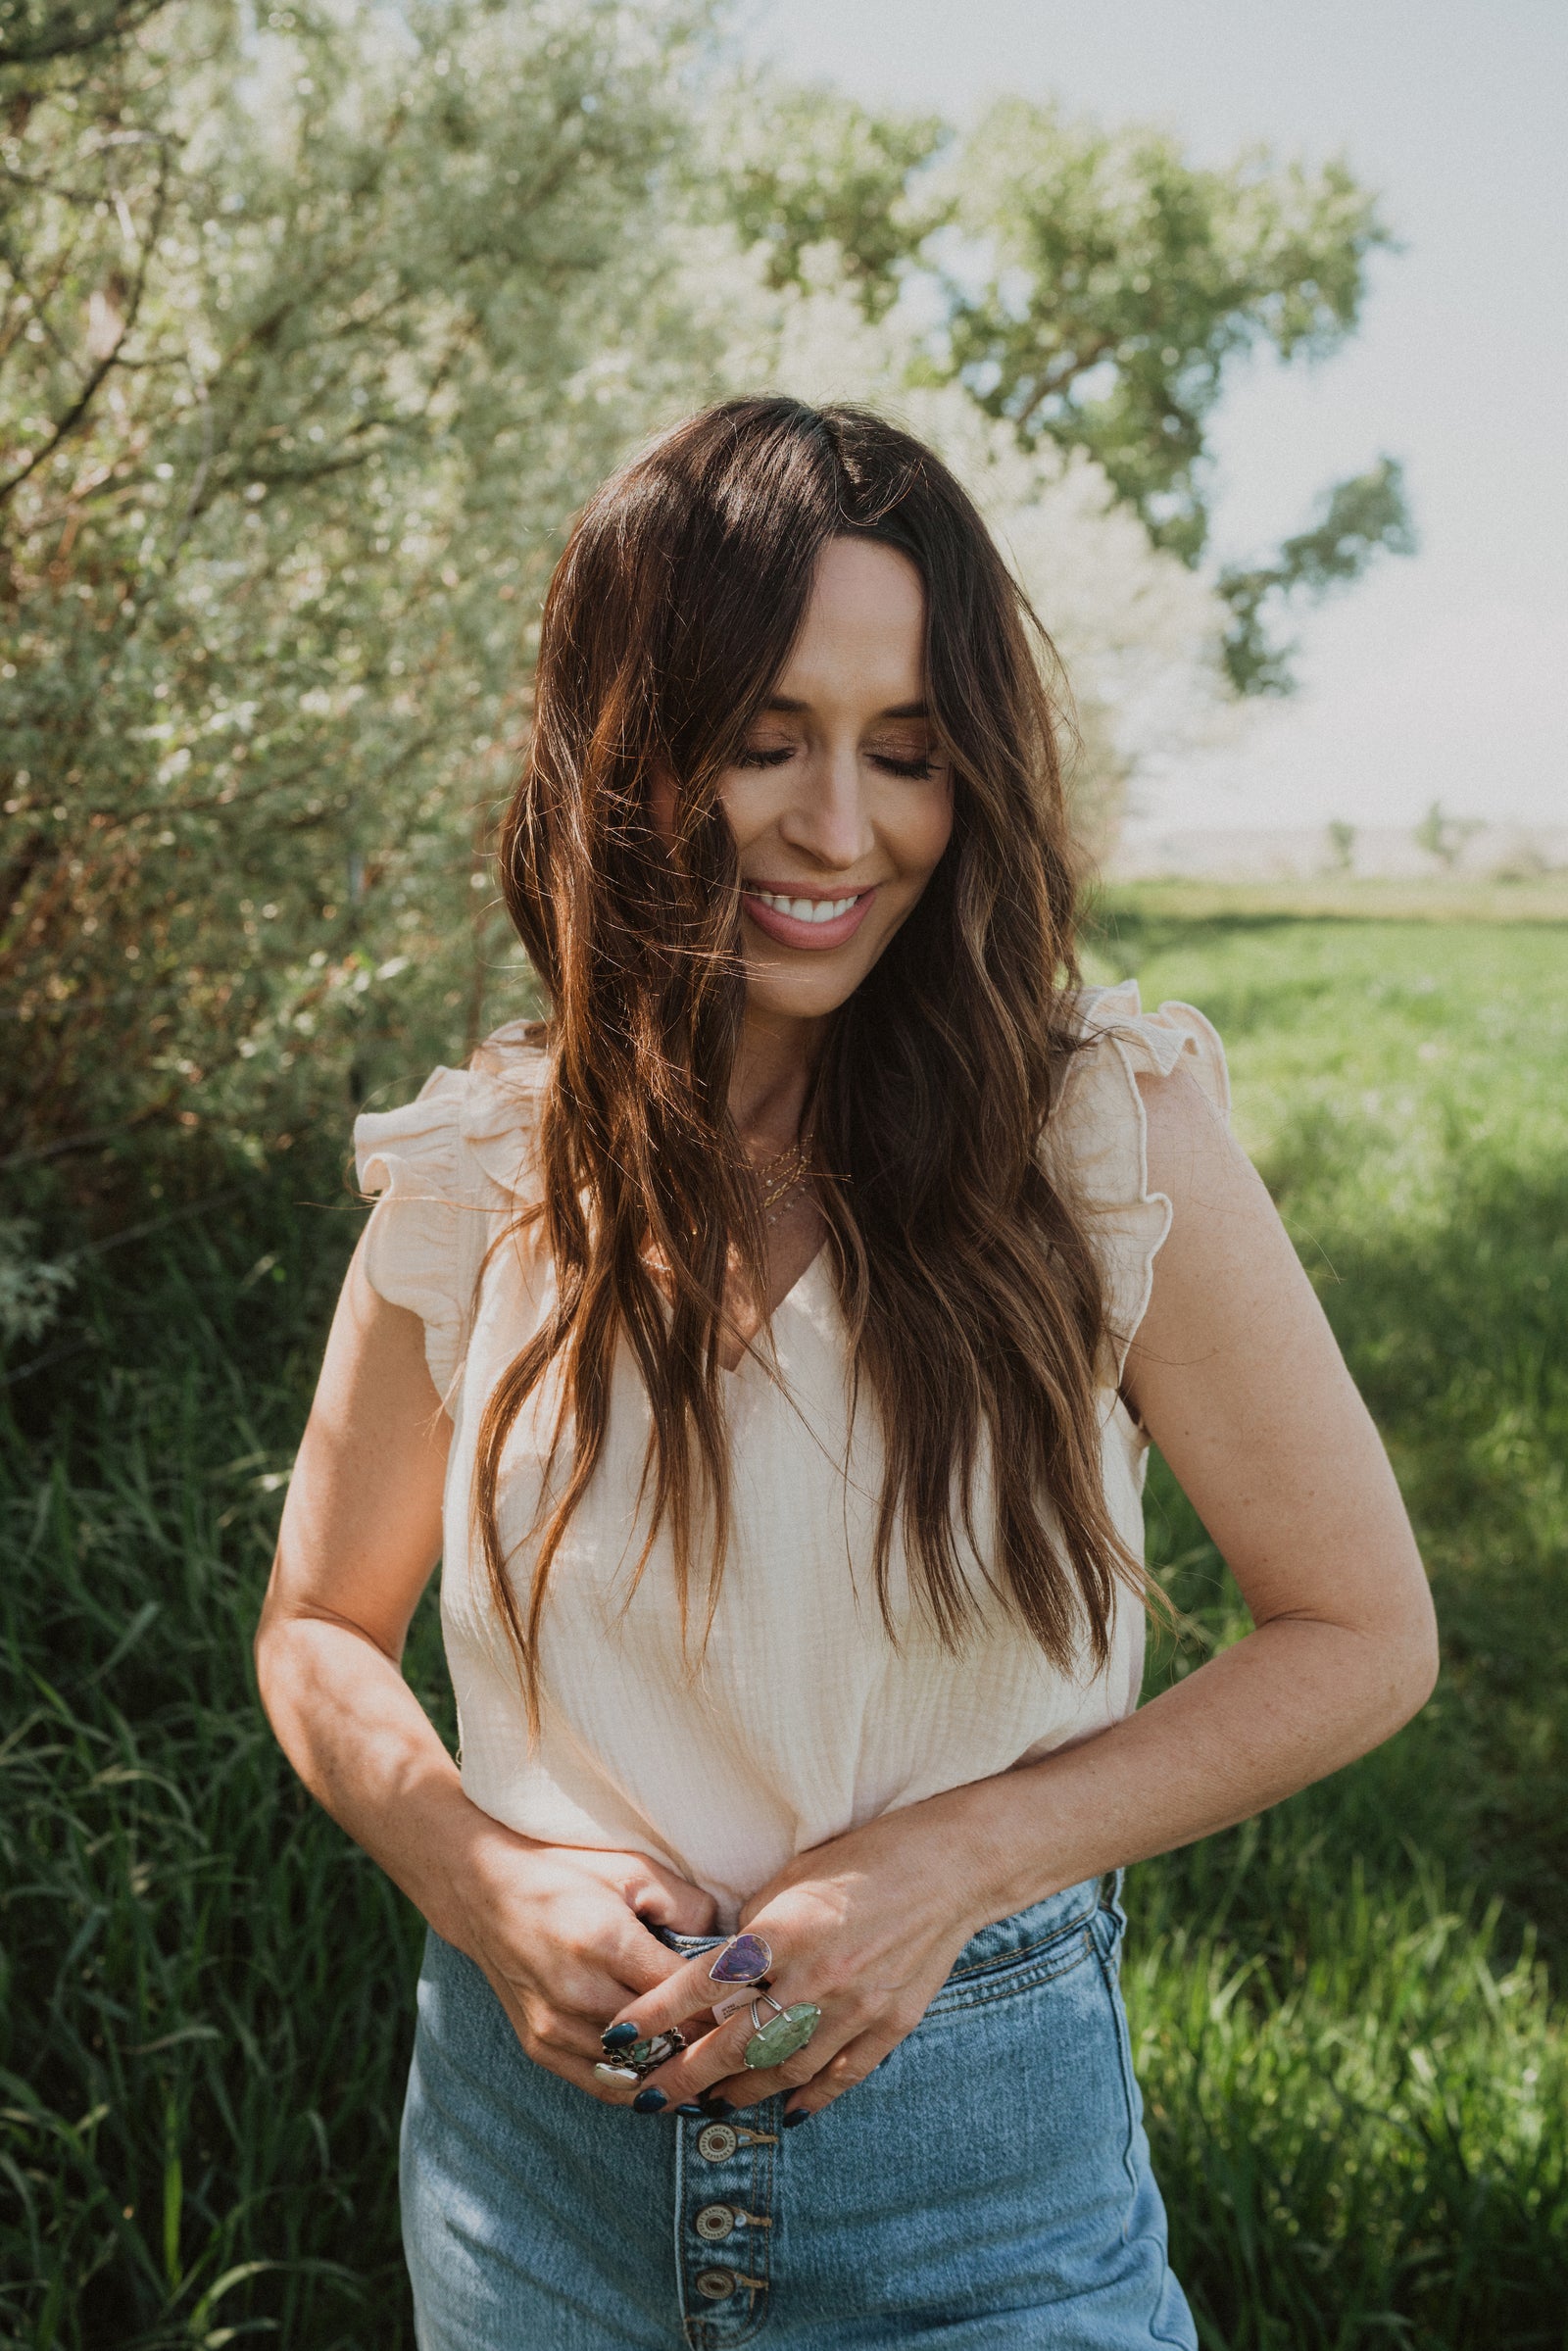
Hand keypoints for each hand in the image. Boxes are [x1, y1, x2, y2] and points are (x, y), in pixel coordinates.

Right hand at [450, 1821, 717, 2100]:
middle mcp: (577, 1993)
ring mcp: (554, 2027)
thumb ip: (687, 1905)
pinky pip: (601, 2084)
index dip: (723, 2000)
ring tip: (710, 2059)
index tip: (754, 2003)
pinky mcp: (539, 2047)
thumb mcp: (631, 1870)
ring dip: (674, 2067)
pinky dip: (637, 2084)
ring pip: (637, 2071)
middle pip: (664, 2038)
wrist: (483, 1890)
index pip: (683, 1992)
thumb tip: (729, 1947)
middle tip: (742, 2037)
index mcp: (605, 1942)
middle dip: (706, 2038)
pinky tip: (665, 2074)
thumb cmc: (564, 1872)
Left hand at [600, 1793, 990, 2121]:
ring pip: (784, 2071)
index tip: (622, 2036)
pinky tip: (786, 2112)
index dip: (657, 2015)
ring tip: (711, 2104)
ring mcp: (857, 2008)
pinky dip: (810, 2099)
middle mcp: (816, 1977)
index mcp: (785, 1931)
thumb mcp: (794, 1877)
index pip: (703, 1984)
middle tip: (649, 2096)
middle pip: (736, 2043)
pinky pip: (841, 2077)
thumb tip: (720, 1968)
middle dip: (686, 2075)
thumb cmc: (863, 1859)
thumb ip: (754, 1926)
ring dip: (742, 2093)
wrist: (949, 1867)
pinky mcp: (891, 2026)